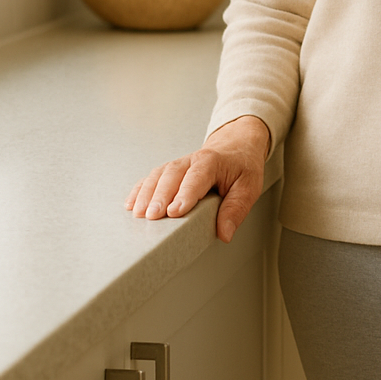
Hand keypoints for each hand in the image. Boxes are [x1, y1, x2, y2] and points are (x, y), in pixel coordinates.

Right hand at [125, 115, 270, 243]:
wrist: (235, 146)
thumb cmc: (242, 168)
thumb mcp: (249, 187)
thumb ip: (236, 209)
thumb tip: (225, 233)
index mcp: (212, 162)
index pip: (196, 178)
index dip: (184, 194)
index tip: (174, 212)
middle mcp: (191, 160)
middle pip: (171, 176)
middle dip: (160, 196)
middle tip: (151, 217)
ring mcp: (178, 164)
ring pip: (158, 175)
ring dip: (146, 194)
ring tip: (138, 214)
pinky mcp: (169, 171)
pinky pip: (151, 178)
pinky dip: (139, 190)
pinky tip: (131, 205)